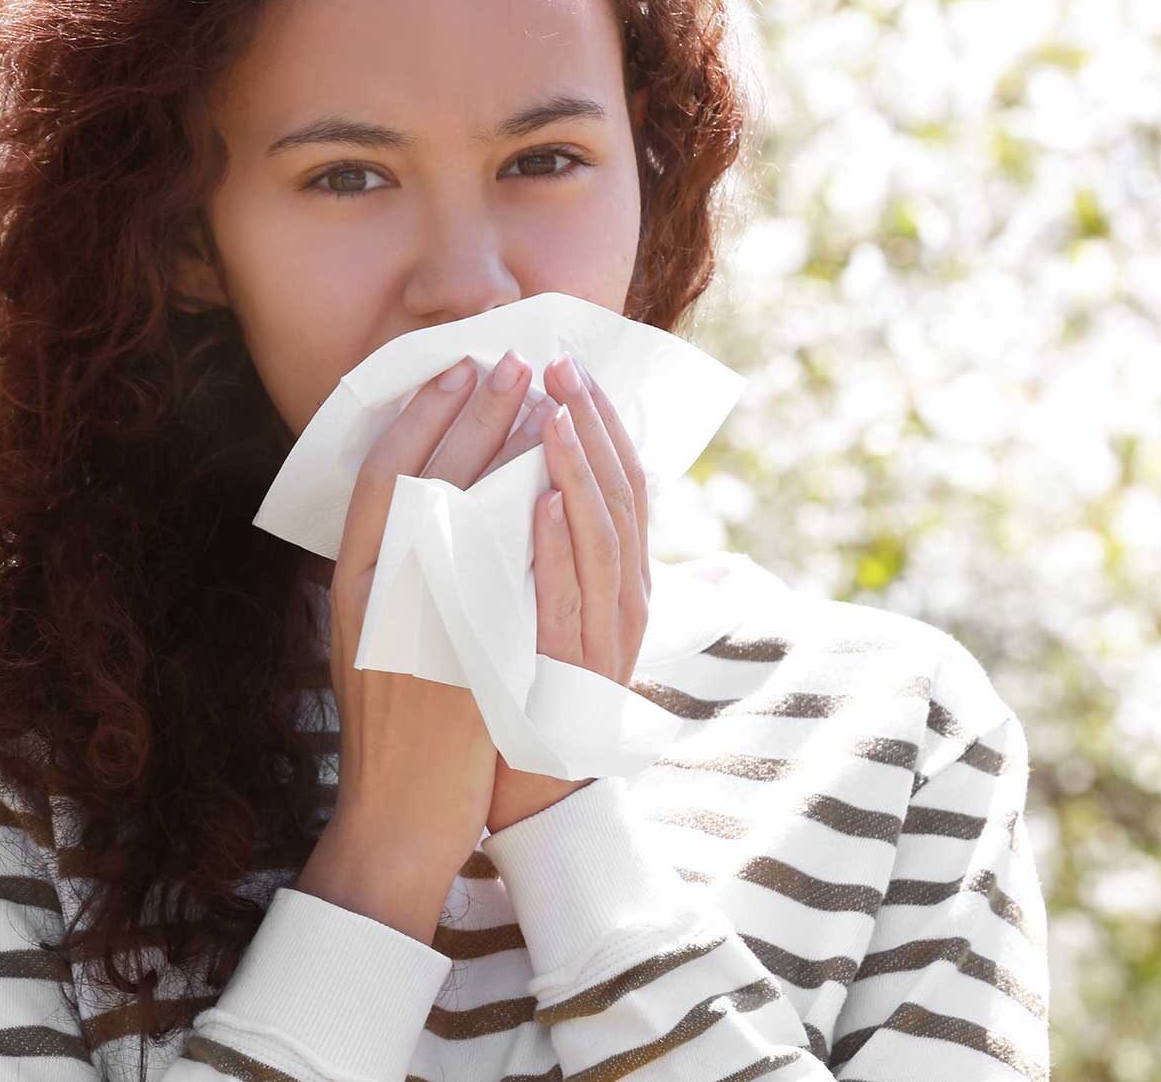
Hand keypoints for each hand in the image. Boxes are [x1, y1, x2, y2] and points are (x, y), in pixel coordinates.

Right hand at [303, 348, 553, 934]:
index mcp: (353, 584)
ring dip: (506, 450)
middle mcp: (378, 595)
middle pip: (425, 475)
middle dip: (472, 411)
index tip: (456, 369)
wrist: (398, 817)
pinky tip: (557, 483)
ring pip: (463, 512)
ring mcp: (418, 625)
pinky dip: (524, 521)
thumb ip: (397, 576)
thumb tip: (431, 508)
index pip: (381, 474)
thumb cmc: (394, 730)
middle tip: (513, 360)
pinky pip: (494, 574)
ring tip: (543, 400)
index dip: (419, 414)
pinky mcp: (461, 657)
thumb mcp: (376, 637)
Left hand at [486, 350, 652, 835]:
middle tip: (562, 363)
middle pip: (620, 496)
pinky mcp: (571, 675)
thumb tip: (573, 495)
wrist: (536, 797)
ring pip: (601, 538)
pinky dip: (559, 546)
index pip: (623, 483)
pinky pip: (566, 598)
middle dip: (591, 424)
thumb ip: (573, 556)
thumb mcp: (563, 614)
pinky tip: (543, 501)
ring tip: (554, 410)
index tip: (572, 366)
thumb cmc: (539, 696)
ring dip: (578, 469)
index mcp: (623, 582)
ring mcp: (602, 639)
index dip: (602, 422)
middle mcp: (624, 603)